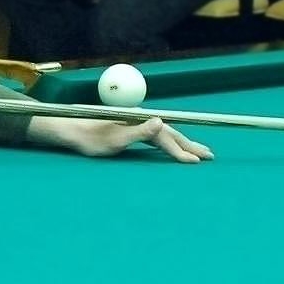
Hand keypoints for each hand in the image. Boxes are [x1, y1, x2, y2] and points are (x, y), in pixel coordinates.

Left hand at [27, 114, 213, 162]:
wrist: (73, 130)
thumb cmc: (91, 139)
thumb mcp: (115, 139)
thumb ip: (139, 131)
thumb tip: (161, 122)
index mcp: (140, 121)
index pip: (166, 138)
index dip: (181, 151)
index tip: (195, 163)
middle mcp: (142, 120)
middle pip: (171, 133)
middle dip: (190, 146)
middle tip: (210, 157)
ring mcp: (138, 124)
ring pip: (166, 136)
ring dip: (183, 145)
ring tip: (198, 154)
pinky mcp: (132, 129)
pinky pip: (157, 138)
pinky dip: (170, 144)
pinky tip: (173, 149)